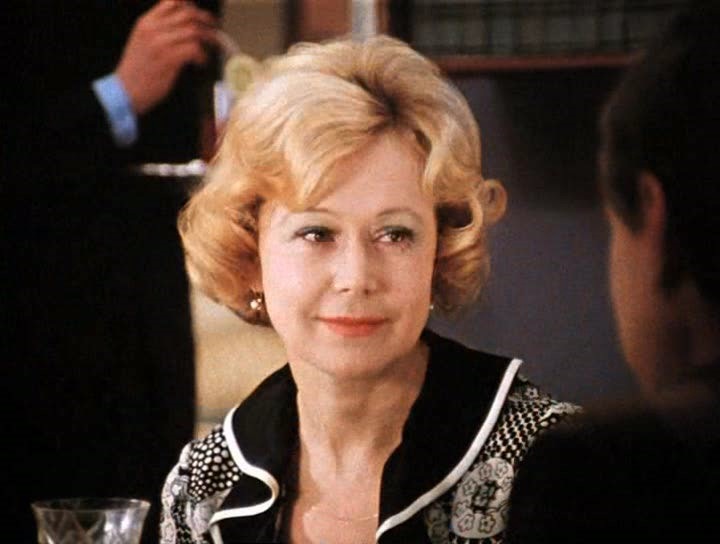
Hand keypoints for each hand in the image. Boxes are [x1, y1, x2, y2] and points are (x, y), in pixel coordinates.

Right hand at [116, 0, 217, 114]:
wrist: (125, 91)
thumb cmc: (137, 70)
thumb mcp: (142, 41)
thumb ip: (159, 29)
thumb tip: (184, 25)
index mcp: (146, 22)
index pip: (173, 2)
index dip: (191, 6)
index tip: (201, 15)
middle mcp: (152, 29)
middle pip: (187, 14)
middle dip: (205, 20)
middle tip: (214, 29)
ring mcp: (160, 44)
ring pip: (193, 31)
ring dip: (208, 38)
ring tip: (212, 47)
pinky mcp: (168, 60)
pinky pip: (194, 49)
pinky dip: (202, 55)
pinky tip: (201, 62)